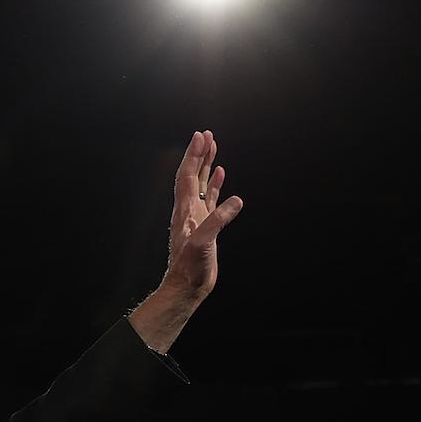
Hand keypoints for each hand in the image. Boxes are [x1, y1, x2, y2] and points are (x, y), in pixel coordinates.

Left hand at [161, 130, 243, 303]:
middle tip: (206, 134)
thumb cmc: (189, 269)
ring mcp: (196, 217)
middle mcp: (188, 210)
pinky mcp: (206, 225)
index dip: (193, 156)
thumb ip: (217, 221)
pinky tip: (219, 174)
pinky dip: (214, 184)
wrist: (187, 287)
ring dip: (206, 164)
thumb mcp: (202, 244)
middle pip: (192, 175)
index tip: (200, 136)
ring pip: (200, 184)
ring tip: (212, 146)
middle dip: (199, 154)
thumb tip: (236, 200)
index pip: (187, 176)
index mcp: (184, 211)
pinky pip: (210, 198)